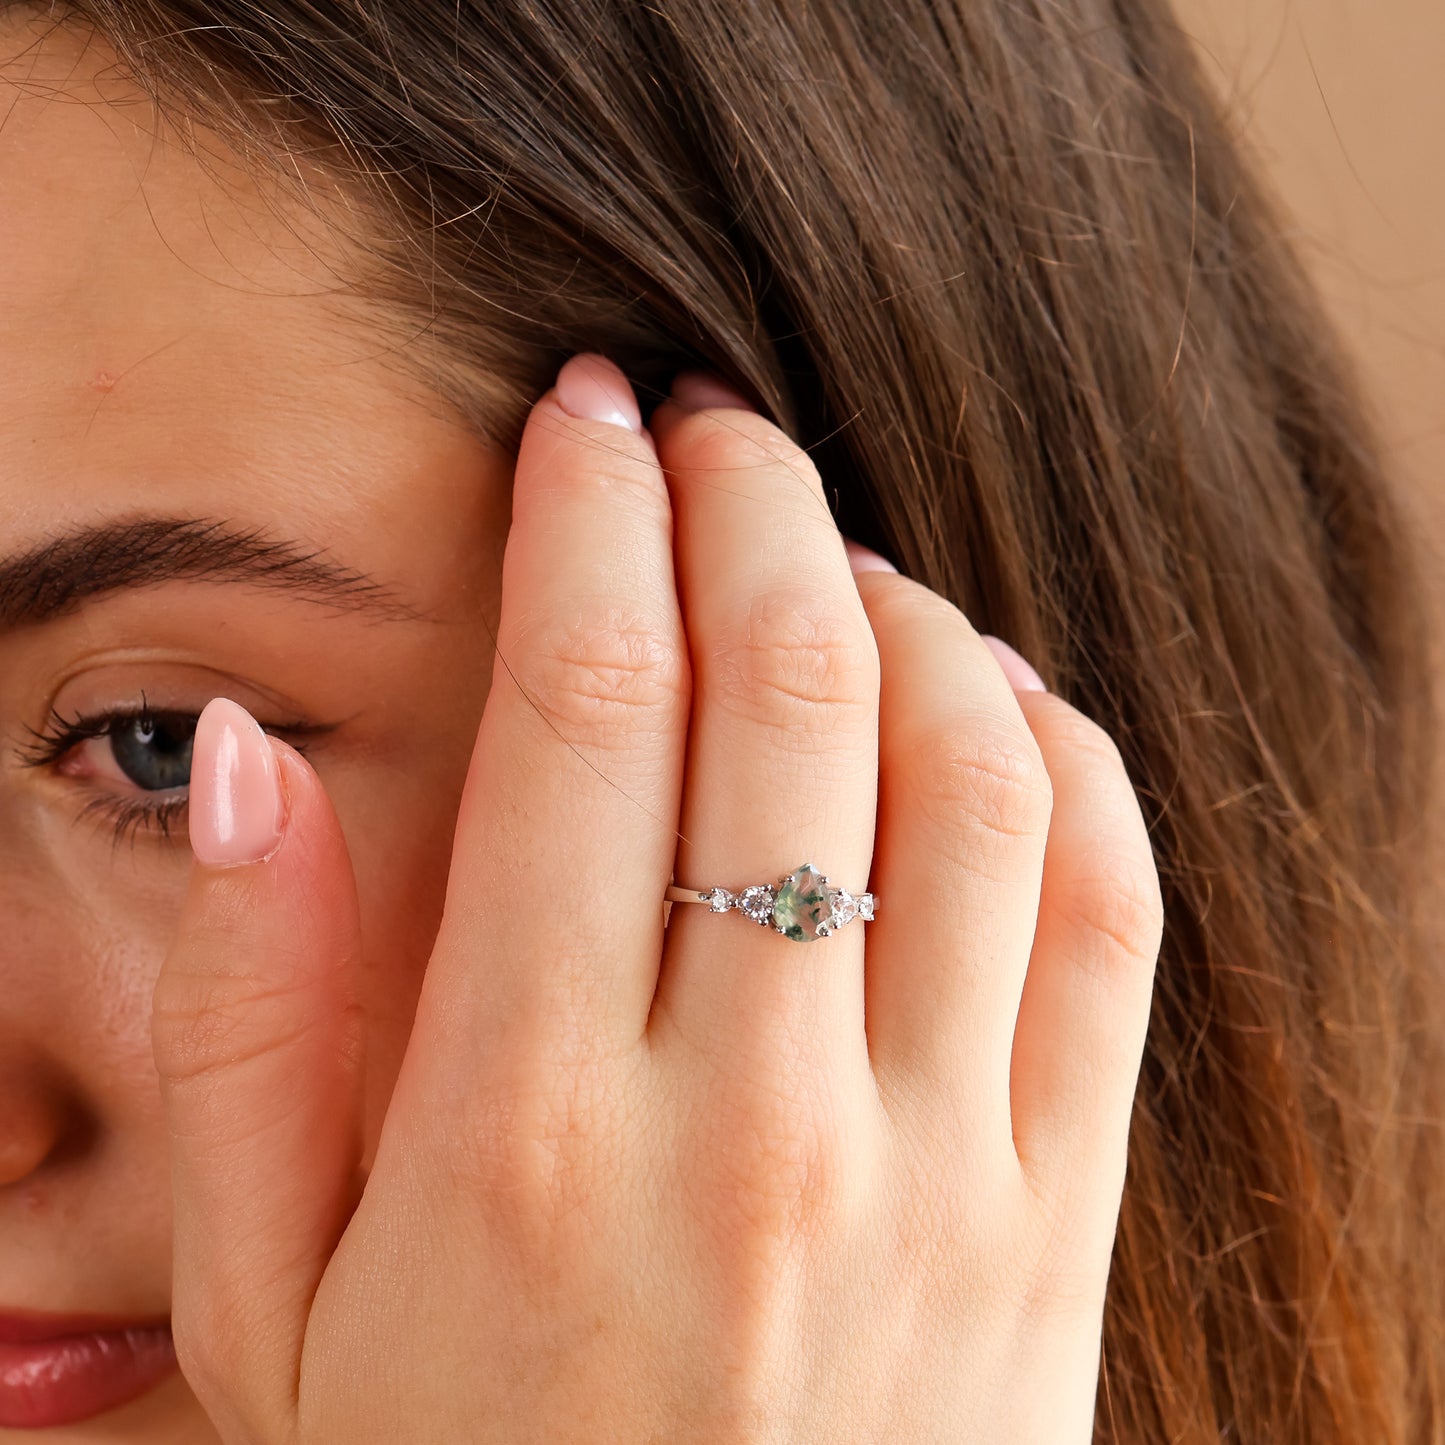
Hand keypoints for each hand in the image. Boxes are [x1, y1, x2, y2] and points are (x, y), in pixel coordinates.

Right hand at [151, 353, 1163, 1441]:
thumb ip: (250, 1020)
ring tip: (837, 554)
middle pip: (786, 697)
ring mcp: (934, 1171)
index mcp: (524, 1129)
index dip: (589, 517)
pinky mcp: (1052, 1215)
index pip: (585, 711)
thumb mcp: (275, 1303)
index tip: (587, 421)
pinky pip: (1106, 918)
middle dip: (749, 506)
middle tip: (714, 428)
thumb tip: (253, 763)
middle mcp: (750, 1125)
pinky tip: (991, 695)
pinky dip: (1064, 760)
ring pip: (967, 779)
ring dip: (904, 611)